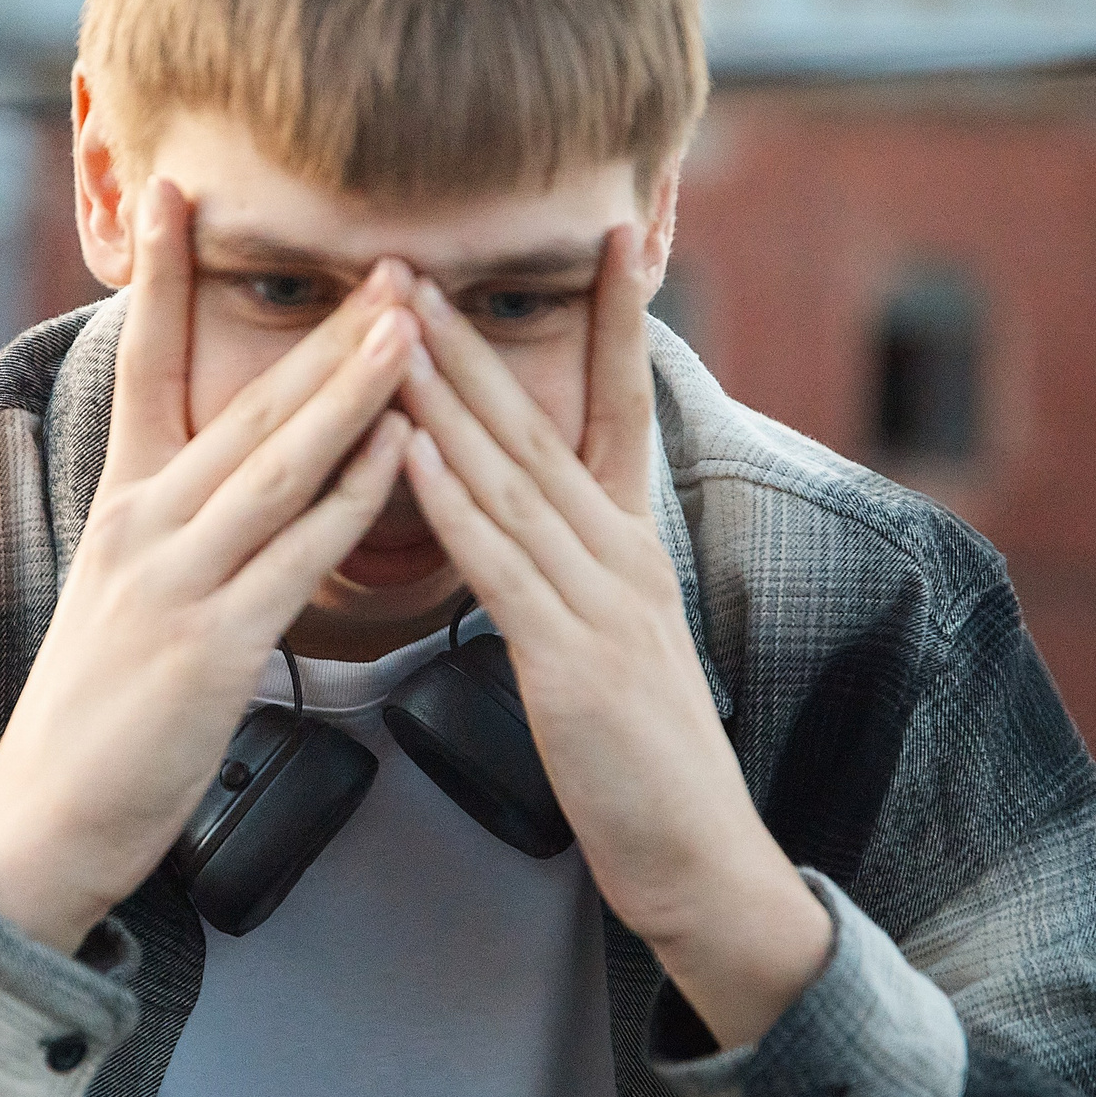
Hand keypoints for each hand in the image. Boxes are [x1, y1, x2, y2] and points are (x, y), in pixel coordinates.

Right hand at [0, 180, 416, 952]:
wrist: (46, 820)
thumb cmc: (100, 714)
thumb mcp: (125, 593)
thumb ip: (180, 527)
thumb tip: (233, 476)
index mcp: (124, 504)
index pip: (147, 365)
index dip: (164, 276)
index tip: (179, 192)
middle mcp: (143, 524)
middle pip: (244, 402)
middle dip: (321, 328)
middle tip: (386, 257)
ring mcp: (175, 581)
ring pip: (276, 463)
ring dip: (349, 389)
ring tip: (409, 322)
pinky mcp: (211, 645)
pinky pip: (296, 555)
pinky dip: (351, 498)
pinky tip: (402, 451)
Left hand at [396, 225, 831, 1047]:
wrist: (700, 860)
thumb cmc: (643, 759)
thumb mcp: (617, 640)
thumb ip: (575, 570)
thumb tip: (523, 515)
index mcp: (633, 545)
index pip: (622, 405)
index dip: (612, 318)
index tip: (603, 236)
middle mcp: (623, 553)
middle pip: (541, 419)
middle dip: (471, 336)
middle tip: (415, 257)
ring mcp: (603, 603)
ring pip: (513, 475)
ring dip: (446, 391)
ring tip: (395, 318)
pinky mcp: (574, 661)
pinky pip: (502, 563)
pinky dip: (454, 498)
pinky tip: (411, 445)